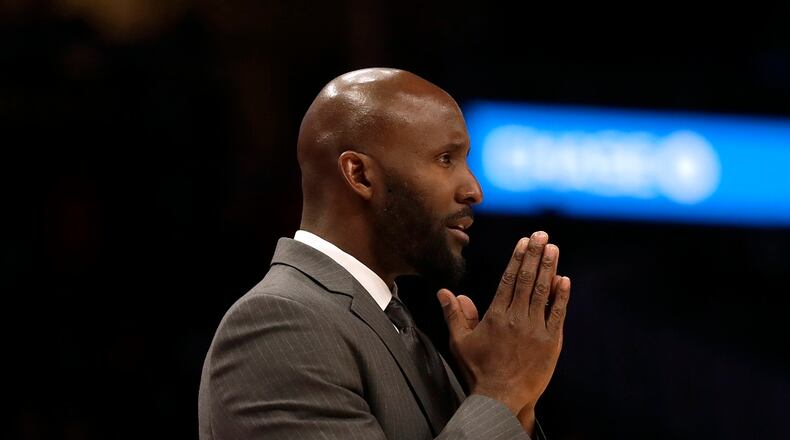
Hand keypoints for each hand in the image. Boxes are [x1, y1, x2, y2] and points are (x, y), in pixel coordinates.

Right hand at [438, 231, 570, 420]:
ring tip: (553, 249)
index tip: (525, 241)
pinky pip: (557, 314)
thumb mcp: (460, 341)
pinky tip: (564, 280)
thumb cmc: (478, 370)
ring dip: (549, 268)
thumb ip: (455, 314)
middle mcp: (517, 317)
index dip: (518, 258)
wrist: (501, 398)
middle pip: (528, 279)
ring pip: (544, 292)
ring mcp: (535, 329)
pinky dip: (561, 296)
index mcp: (496, 315)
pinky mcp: (551, 342)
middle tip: (542, 235)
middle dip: (536, 255)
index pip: (509, 279)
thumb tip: (445, 292)